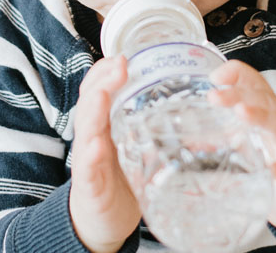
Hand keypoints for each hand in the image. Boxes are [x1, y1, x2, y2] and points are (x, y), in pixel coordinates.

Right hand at [69, 56, 140, 252]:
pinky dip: (91, 155)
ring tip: (103, 95)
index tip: (123, 56)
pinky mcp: (89, 184)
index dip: (106, 71)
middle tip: (119, 65)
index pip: (98, 89)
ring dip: (93, 110)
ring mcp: (87, 159)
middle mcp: (91, 137)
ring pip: (85, 129)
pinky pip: (87, 167)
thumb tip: (190, 105)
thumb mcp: (134, 146)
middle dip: (102, 81)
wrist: (101, 219)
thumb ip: (150, 125)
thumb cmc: (119, 179)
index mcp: (103, 124)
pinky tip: (98, 146)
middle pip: (90, 101)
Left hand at [209, 60, 275, 240]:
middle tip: (213, 97)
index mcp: (272, 112)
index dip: (238, 74)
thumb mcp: (251, 145)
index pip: (256, 83)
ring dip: (261, 118)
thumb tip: (189, 139)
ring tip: (242, 113)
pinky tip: (274, 170)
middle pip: (264, 101)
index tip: (214, 76)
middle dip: (238, 95)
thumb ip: (225, 137)